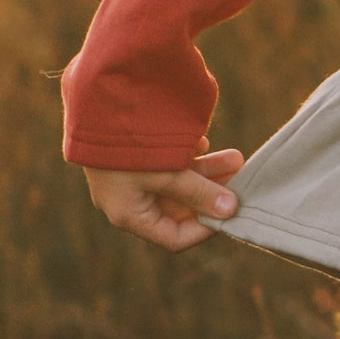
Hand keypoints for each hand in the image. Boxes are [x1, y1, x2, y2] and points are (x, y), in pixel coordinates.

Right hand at [83, 137, 243, 251]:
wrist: (100, 100)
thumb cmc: (130, 146)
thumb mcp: (169, 172)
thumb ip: (200, 193)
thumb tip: (230, 211)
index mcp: (130, 215)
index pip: (174, 238)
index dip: (206, 228)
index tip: (233, 211)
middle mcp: (128, 201)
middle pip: (179, 208)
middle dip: (212, 192)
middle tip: (239, 177)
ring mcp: (129, 178)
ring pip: (177, 183)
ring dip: (206, 172)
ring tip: (235, 158)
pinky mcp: (132, 156)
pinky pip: (166, 164)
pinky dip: (187, 156)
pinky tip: (202, 143)